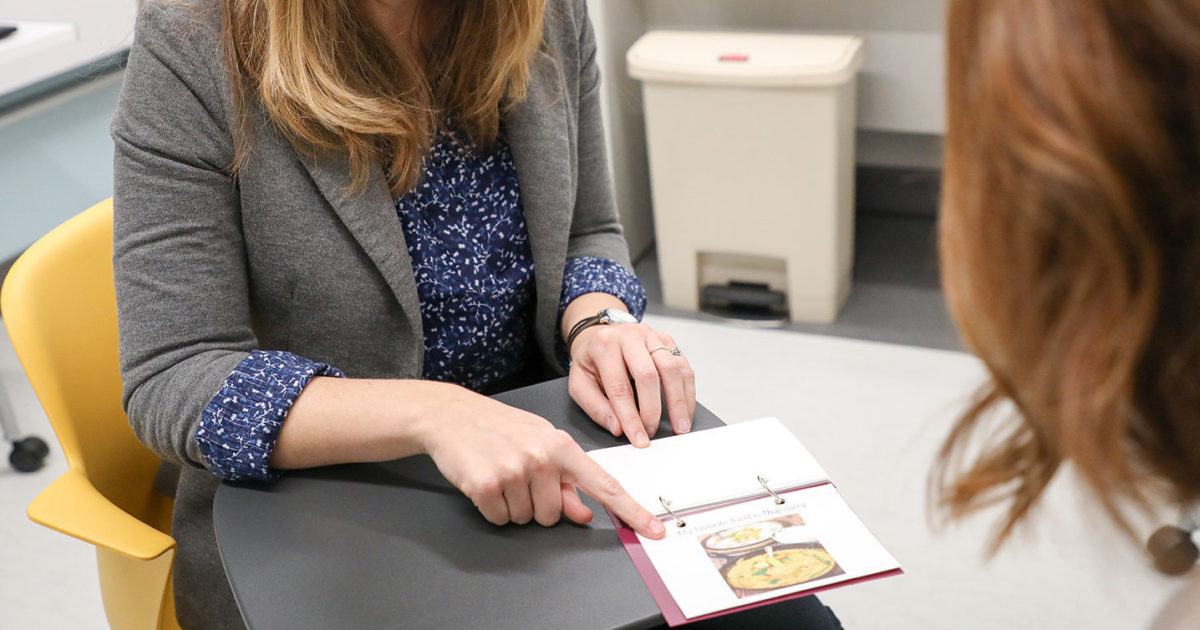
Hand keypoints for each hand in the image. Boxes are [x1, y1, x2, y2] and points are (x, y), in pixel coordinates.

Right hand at [419, 384, 665, 538]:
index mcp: (562, 446)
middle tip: (519, 477)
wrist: (451, 415)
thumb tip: (583, 512)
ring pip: (527, 519)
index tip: (653, 530)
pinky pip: (500, 518)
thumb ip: (565, 479)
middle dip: (537, 504)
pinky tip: (485, 482)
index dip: (632, 512)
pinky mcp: (486, 484)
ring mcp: (514, 470)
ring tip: (501, 474)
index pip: (605, 486)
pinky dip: (492, 508)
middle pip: (554, 515)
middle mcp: (542, 457)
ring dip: (513, 505)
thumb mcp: (540, 445)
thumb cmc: (500, 428)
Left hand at [567, 322, 695, 446]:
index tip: (638, 438)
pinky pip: (683, 365)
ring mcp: (651, 336)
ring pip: (672, 368)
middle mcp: (630, 336)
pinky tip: (686, 409)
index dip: (630, 417)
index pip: (619, 387)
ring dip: (678, 401)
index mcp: (603, 345)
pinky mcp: (667, 340)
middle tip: (653, 432)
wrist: (598, 335)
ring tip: (680, 426)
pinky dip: (687, 391)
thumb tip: (618, 428)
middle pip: (648, 375)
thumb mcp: (579, 383)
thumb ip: (595, 407)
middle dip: (653, 409)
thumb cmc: (590, 361)